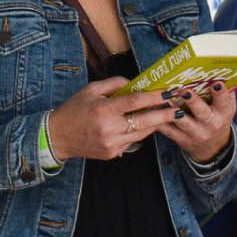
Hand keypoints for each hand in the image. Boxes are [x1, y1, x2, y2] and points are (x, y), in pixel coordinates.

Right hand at [48, 77, 177, 160]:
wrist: (57, 137)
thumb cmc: (73, 110)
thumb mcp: (90, 90)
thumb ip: (114, 84)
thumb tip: (135, 83)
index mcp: (103, 110)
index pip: (136, 102)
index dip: (155, 97)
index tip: (169, 92)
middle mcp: (110, 128)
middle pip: (146, 121)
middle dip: (165, 115)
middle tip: (179, 109)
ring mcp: (112, 143)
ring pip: (142, 133)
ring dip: (155, 124)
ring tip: (164, 115)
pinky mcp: (113, 153)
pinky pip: (132, 141)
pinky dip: (138, 132)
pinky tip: (140, 125)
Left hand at [157, 81, 235, 162]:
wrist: (211, 146)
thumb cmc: (217, 117)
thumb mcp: (225, 106)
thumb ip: (223, 91)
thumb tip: (218, 70)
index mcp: (224, 112)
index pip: (224, 101)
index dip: (220, 92)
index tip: (216, 82)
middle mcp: (211, 124)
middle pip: (202, 112)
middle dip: (193, 101)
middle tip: (184, 90)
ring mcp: (195, 133)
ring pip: (182, 122)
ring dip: (171, 109)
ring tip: (164, 98)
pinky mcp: (181, 139)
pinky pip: (168, 129)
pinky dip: (159, 119)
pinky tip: (152, 109)